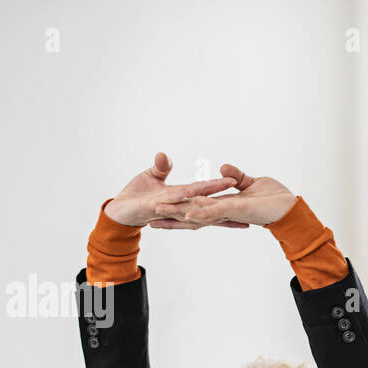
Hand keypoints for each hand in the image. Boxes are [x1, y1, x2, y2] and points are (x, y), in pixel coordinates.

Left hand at [104, 153, 247, 228]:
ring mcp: (171, 207)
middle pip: (209, 198)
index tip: (241, 183)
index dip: (222, 188)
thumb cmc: (135, 197)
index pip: (207, 192)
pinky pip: (174, 201)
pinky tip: (196, 190)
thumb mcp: (151, 177)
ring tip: (232, 184)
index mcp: (182, 198)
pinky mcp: (157, 207)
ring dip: (214, 192)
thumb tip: (166, 155)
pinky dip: (185, 196)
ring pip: (197, 200)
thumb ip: (162, 167)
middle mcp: (181, 204)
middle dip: (228, 192)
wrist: (118, 212)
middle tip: (249, 188)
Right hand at [155, 164, 297, 227]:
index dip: (177, 209)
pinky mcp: (234, 210)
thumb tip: (225, 171)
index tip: (158, 210)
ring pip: (197, 215)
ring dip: (178, 217)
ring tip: (156, 219)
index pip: (195, 207)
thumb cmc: (273, 199)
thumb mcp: (250, 184)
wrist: (292, 209)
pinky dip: (200, 213)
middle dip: (169, 220)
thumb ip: (235, 177)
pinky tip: (186, 214)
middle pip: (190, 216)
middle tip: (147, 223)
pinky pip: (214, 212)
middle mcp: (222, 211)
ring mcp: (227, 212)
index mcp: (223, 206)